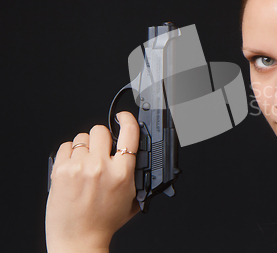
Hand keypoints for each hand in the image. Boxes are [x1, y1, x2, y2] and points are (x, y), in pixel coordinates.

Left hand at [46, 112, 139, 252]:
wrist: (78, 240)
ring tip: (85, 165)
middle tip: (100, 153)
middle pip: (101, 130)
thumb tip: (135, 153)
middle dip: (101, 139)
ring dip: (85, 147)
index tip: (123, 116)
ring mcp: (79, 168)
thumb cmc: (104, 223)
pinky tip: (73, 168)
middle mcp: (101, 167)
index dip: (127, 119)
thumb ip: (135, 174)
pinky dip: (69, 154)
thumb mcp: (131, 198)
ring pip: (82, 137)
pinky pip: (66, 146)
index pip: (129, 133)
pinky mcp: (60, 171)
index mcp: (123, 173)